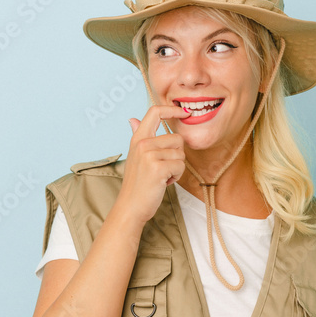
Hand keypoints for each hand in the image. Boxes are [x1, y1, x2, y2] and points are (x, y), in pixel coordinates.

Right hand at [113, 105, 187, 225]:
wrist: (130, 207)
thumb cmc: (137, 184)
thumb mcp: (135, 157)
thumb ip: (138, 136)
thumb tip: (133, 119)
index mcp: (138, 139)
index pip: (155, 111)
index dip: (173, 109)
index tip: (185, 112)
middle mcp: (142, 144)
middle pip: (177, 138)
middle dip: (177, 155)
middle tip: (163, 169)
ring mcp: (149, 155)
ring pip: (181, 154)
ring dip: (176, 168)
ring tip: (161, 177)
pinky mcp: (157, 168)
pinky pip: (180, 166)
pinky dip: (176, 176)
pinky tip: (164, 182)